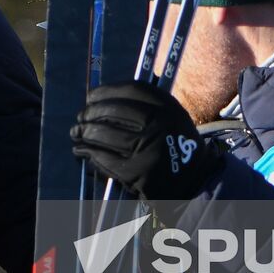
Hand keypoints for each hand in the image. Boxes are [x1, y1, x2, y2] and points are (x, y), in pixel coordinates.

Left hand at [70, 82, 221, 202]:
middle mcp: (160, 125)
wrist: (196, 182)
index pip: (131, 91)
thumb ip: (145, 106)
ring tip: (77, 133)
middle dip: (91, 113)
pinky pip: (106, 158)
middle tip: (80, 117)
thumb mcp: (171, 117)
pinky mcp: (139, 173)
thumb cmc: (176, 145)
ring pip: (106, 134)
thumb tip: (100, 100)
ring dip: (85, 132)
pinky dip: (89, 153)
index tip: (91, 97)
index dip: (106, 92)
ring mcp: (149, 149)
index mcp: (169, 107)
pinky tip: (82, 151)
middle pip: (114, 111)